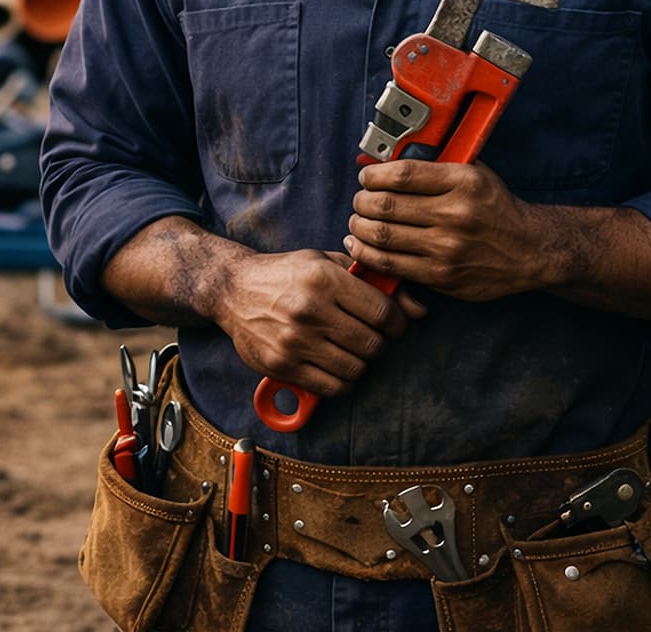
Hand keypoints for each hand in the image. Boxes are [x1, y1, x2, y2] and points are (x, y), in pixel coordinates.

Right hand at [213, 249, 426, 399]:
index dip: (397, 323)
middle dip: (379, 344)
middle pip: (373, 344)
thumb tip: (419, 309)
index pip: (384, 312)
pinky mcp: (282, 365)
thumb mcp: (327, 263)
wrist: (232, 289)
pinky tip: (335, 366)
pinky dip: (342, 382)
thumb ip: (373, 281)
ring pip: (356, 369)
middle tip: (369, 337)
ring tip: (349, 350)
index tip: (391, 324)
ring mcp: (294, 341)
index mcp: (324, 279)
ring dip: (360, 363)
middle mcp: (309, 310)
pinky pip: (332, 387)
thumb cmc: (286, 274)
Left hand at [346, 160, 544, 301]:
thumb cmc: (496, 208)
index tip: (366, 177)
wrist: (531, 250)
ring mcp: (447, 248)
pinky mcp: (442, 275)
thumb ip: (437, 163)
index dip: (373, 175)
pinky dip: (367, 254)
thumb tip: (387, 158)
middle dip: (362, 201)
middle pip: (385, 205)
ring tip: (358, 221)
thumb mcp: (475, 173)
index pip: (401, 174)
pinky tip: (360, 245)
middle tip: (360, 200)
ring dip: (359, 227)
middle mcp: (455, 214)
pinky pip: (391, 264)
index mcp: (463, 182)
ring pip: (382, 235)